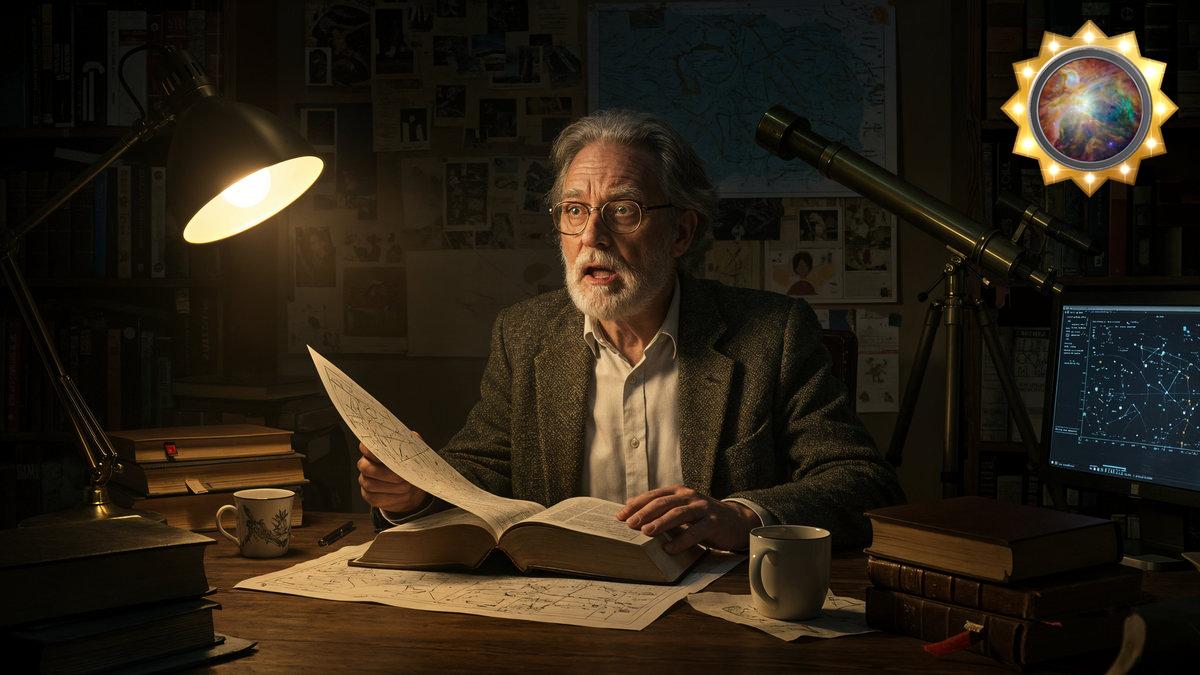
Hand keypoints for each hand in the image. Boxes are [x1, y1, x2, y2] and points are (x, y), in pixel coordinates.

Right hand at [357, 441, 427, 513]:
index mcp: (374, 449)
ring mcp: (365, 480)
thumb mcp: (413, 449)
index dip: (374, 451)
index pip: (366, 446)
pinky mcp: (369, 495)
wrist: (414, 484)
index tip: (388, 455)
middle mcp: (365, 464)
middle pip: (365, 468)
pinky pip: (375, 498)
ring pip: (370, 484)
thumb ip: (409, 443)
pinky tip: (404, 494)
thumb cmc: (410, 463)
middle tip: (402, 476)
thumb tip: (412, 438)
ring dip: (391, 487)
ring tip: (407, 486)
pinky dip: (392, 497)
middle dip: (385, 473)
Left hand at [616, 485, 760, 553]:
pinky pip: (695, 532)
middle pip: (664, 503)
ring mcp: (703, 509)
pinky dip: (681, 541)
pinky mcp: (714, 523)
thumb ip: (663, 510)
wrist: (735, 521)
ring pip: (678, 514)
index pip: (655, 496)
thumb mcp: (683, 509)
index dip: (637, 504)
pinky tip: (669, 549)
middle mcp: (690, 497)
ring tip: (645, 533)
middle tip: (630, 524)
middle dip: (645, 513)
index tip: (620, 515)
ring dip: (660, 523)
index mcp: (680, 492)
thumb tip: (633, 515)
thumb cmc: (703, 516)